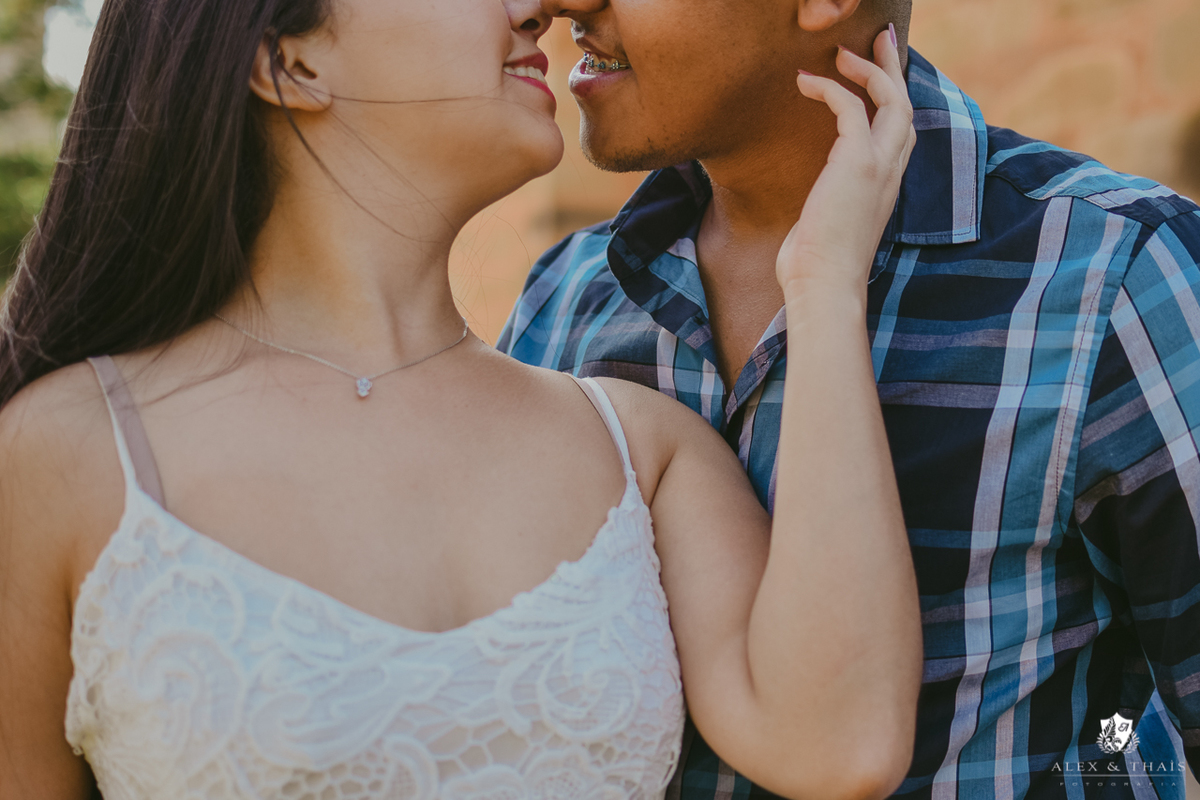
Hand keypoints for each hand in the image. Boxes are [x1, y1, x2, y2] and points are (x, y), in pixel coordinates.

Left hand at [776, 29, 915, 301]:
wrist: (824, 285)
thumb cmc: (818, 267)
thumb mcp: (828, 227)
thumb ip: (831, 207)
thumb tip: (815, 210)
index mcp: (886, 186)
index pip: (902, 131)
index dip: (893, 99)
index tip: (878, 75)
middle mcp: (891, 172)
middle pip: (905, 105)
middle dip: (892, 68)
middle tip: (880, 38)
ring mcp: (879, 166)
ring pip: (892, 99)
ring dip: (870, 68)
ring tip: (844, 50)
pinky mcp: (857, 163)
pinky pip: (849, 107)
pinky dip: (830, 89)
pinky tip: (805, 82)